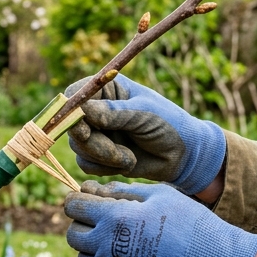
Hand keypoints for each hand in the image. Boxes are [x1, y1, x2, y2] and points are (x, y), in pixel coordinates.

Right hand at [65, 75, 225, 194]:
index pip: (75, 94)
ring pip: (78, 147)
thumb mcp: (144, 114)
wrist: (184, 155)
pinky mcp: (99, 154)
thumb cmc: (169, 125)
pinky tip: (127, 163)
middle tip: (115, 153)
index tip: (82, 128)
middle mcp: (97, 109)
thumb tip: (83, 110)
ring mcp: (97, 132)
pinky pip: (86, 164)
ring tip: (129, 157)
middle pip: (72, 126)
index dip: (72, 112)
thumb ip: (114, 113)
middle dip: (93, 143)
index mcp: (108, 88)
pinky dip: (105, 167)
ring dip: (103, 157)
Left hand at [65, 181, 256, 256]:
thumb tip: (93, 188)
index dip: (78, 200)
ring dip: (93, 249)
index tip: (87, 201)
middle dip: (83, 225)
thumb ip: (122, 190)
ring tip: (118, 243)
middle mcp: (104, 245)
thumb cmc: (188, 222)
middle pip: (73, 234)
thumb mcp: (158, 194)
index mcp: (112, 216)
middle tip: (103, 222)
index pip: (73, 205)